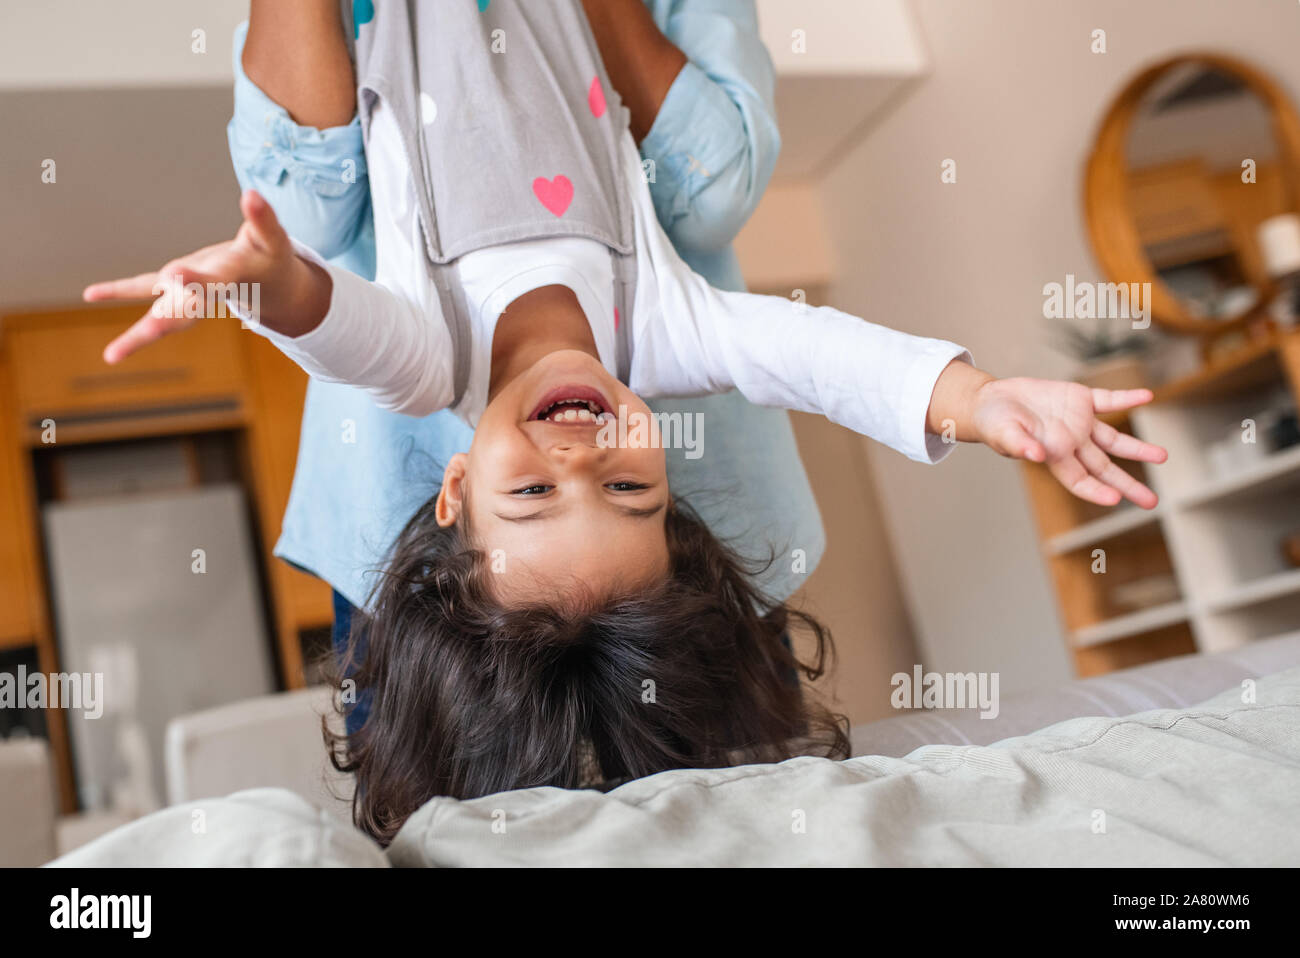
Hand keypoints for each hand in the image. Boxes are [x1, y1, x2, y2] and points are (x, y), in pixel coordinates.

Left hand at [84, 190, 329, 363]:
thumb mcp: (273, 239)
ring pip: (166, 316)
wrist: (271, 284)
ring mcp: (191, 295)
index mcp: (233, 279)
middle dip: (167, 322)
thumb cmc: (271, 258)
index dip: (195, 278)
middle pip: (187, 313)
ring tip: (112, 355)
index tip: (172, 275)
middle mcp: (208, 294)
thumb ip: (263, 219)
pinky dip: (121, 290)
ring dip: (141, 335)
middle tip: (147, 332)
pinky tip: (92, 293)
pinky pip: (146, 291)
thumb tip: (251, 194)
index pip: (214, 280)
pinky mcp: (178, 287)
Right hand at [970, 377, 1166, 507]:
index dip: (1097, 490)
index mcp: (1054, 457)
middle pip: (1105, 468)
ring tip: (1162, 456)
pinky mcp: (1080, 399)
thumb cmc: (993, 423)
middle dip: (1128, 485)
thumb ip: (1019, 444)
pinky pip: (1108, 400)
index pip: (1080, 479)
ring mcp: (1079, 423)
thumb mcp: (1001, 433)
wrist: (993, 400)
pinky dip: (1126, 398)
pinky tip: (1145, 397)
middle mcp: (1072, 444)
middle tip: (1151, 502)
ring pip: (1114, 439)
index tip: (1114, 500)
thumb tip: (1037, 456)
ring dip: (1138, 448)